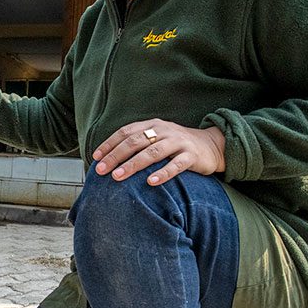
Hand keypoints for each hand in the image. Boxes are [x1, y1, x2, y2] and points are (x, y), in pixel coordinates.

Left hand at [93, 119, 225, 185]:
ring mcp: (178, 142)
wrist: (211, 146)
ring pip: (152, 152)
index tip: (95, 158)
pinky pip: (176, 165)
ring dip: (133, 165)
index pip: (126, 132)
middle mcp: (164, 131)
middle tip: (102, 170)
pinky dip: (163, 173)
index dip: (109, 144)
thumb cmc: (176, 146)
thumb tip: (109, 160)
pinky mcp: (192, 156)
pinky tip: (151, 182)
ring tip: (118, 177)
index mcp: (152, 125)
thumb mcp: (157, 140)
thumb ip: (138, 145)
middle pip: (135, 141)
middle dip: (116, 156)